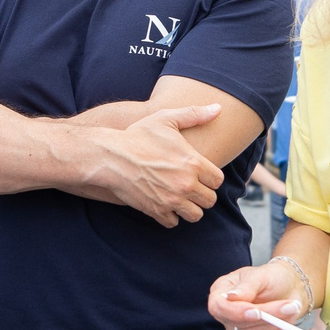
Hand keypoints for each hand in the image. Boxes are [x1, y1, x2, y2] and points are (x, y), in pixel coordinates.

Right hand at [85, 104, 225, 226]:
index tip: (201, 174)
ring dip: (190, 208)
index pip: (218, 180)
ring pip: (195, 215)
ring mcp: (171, 200)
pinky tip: (164, 204)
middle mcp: (186, 184)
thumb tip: (218, 108)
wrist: (110, 157)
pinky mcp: (156, 211)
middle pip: (210, 200)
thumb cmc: (137, 136)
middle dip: (202, 194)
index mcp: (193, 163)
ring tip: (180, 198)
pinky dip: (170, 216)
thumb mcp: (165, 119)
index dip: (210, 178)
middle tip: (191, 187)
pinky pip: (173, 222)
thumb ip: (194, 114)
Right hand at [208, 258, 309, 329]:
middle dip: (265, 316)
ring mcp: (237, 328)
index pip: (218, 307)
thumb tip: (231, 296)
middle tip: (287, 305)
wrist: (288, 288)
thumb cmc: (272, 278)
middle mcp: (226, 312)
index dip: (236, 312)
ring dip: (274, 323)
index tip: (256, 311)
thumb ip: (247, 286)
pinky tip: (285, 318)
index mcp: (221, 292)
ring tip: (291, 307)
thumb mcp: (261, 275)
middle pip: (237, 324)